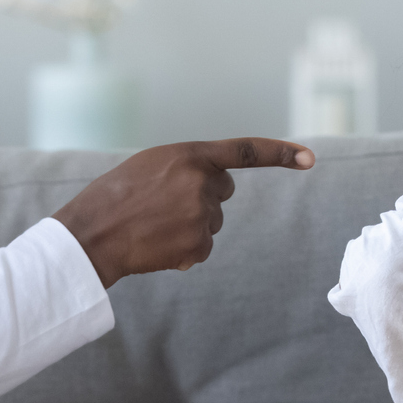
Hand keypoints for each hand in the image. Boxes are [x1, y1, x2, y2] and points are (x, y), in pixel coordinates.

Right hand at [53, 138, 315, 287]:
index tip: (310, 158)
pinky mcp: (199, 246)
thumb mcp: (151, 164)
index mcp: (189, 155)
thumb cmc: (115, 196)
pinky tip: (158, 245)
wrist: (92, 234)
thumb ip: (186, 167)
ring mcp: (202, 216)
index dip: (281, 154)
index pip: (245, 152)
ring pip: (212, 222)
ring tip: (154, 225)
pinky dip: (185, 250)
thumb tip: (216, 188)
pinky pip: (203, 248)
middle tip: (164, 204)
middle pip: (222, 191)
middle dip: (203, 197)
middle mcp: (202, 183)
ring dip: (190, 225)